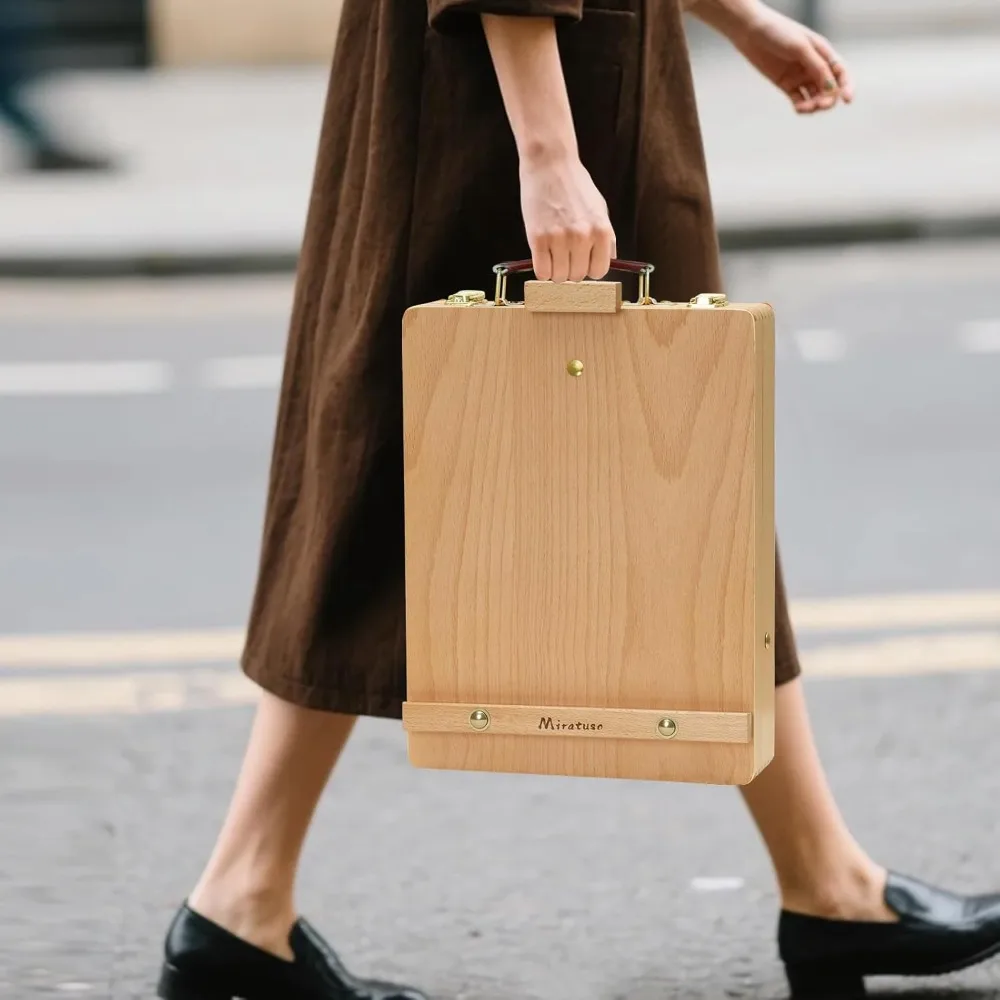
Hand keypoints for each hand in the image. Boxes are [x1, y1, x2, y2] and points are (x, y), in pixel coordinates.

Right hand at [519, 151, 615, 282]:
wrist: (550, 164)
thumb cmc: (574, 185)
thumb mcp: (600, 209)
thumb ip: (606, 237)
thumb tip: (607, 260)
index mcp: (601, 231)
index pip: (599, 271)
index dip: (589, 268)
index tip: (581, 260)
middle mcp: (583, 237)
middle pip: (577, 276)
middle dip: (570, 269)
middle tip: (563, 254)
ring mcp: (559, 238)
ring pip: (559, 277)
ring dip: (555, 270)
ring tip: (552, 254)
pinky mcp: (538, 238)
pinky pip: (541, 271)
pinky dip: (541, 269)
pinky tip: (541, 256)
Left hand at [730, 5, 853, 113]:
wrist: (751, 32)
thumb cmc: (778, 33)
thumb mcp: (801, 47)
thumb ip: (817, 66)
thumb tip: (831, 87)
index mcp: (823, 52)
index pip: (841, 73)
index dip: (847, 87)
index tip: (847, 100)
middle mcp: (814, 65)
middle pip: (829, 89)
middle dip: (828, 99)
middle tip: (819, 105)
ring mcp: (800, 76)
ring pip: (815, 97)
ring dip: (814, 105)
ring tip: (804, 108)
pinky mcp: (787, 85)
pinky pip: (799, 100)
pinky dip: (802, 107)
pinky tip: (799, 108)